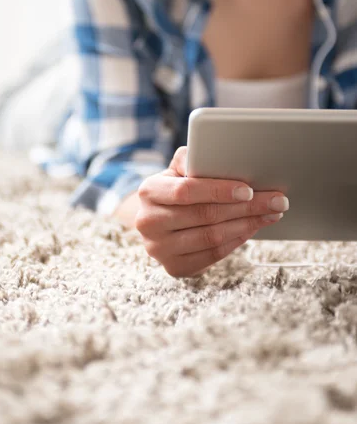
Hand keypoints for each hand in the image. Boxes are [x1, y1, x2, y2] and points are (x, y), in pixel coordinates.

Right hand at [135, 147, 288, 277]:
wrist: (157, 220)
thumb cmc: (173, 188)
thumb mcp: (177, 169)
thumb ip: (192, 159)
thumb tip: (217, 155)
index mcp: (149, 191)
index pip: (186, 191)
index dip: (219, 190)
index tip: (248, 189)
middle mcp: (149, 222)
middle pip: (205, 215)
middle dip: (246, 208)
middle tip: (275, 201)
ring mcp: (159, 249)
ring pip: (212, 237)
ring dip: (247, 225)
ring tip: (269, 214)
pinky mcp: (174, 267)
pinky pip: (213, 255)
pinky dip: (237, 241)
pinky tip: (251, 228)